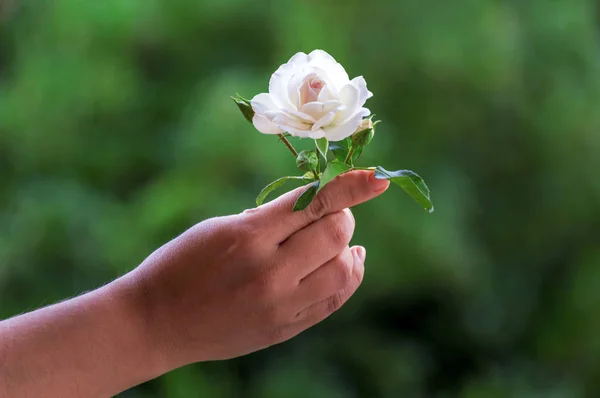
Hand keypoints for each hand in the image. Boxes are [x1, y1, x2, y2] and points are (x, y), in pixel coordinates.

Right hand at [127, 170, 388, 369]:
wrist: (155, 323)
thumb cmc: (180, 265)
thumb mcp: (220, 228)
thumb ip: (269, 220)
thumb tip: (316, 207)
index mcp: (249, 237)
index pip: (315, 204)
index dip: (351, 188)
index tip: (377, 179)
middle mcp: (270, 273)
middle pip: (336, 235)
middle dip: (342, 215)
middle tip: (332, 212)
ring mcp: (280, 306)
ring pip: (344, 270)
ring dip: (347, 248)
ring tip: (337, 241)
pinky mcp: (284, 329)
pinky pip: (333, 300)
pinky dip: (347, 276)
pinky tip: (346, 263)